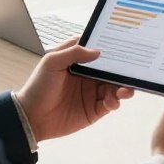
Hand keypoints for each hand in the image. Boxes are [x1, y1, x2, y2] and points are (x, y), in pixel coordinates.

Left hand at [15, 38, 133, 141]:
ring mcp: (93, 92)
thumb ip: (73, 52)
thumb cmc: (38, 86)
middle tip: (132, 70)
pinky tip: (112, 101)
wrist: (30, 118)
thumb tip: (98, 51)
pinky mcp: (95, 110)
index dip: (112, 48)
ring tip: (124, 90)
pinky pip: (111, 103)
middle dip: (124, 69)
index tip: (125, 45)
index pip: (99, 51)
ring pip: (116, 86)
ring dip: (123, 87)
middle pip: (112, 69)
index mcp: (79, 61)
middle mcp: (89, 75)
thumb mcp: (51, 62)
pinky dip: (116, 101)